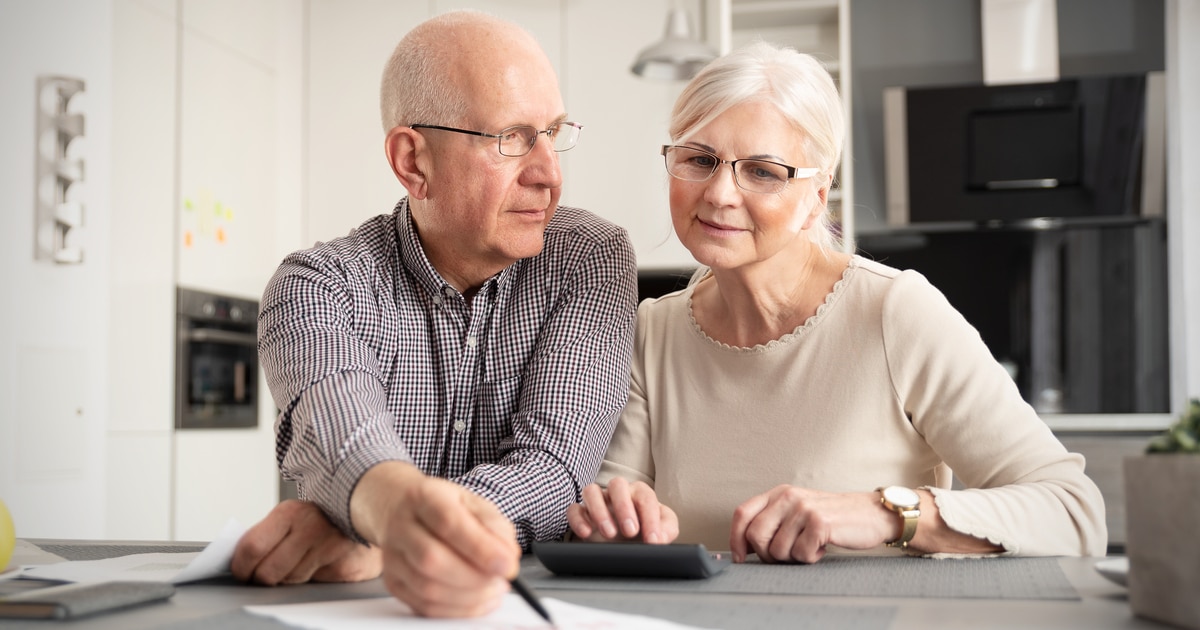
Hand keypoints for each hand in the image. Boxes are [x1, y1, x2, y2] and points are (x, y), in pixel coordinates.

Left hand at [231, 499, 381, 584]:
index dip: (241, 567)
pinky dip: (312, 578)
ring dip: (289, 578)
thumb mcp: (293, 516)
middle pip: (268, 572)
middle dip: (262, 578)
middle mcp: (311, 528)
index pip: (251, 548)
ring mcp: (330, 548)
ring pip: (290, 581)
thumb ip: (268, 535)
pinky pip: (314, 584)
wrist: (370, 512)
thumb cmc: (324, 518)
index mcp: (290, 513)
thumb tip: (239, 561)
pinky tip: (320, 563)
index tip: (241, 572)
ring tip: (300, 561)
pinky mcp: (344, 567)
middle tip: (265, 574)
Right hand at [352, 461, 520, 617]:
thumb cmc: (442, 507)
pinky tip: (476, 600)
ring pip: (427, 588)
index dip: (481, 549)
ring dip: (469, 597)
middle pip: (433, 559)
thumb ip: (495, 527)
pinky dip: (457, 610)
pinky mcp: (393, 582)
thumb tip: (508, 557)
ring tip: (493, 589)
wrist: (400, 509)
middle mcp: (401, 526)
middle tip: (502, 580)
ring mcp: (392, 556)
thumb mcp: (473, 503)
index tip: (508, 566)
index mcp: (424, 496)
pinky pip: (424, 606)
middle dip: (475, 578)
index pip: (449, 523)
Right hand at [566, 478, 678, 543]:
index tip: (653, 540)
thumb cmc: (643, 533)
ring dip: (599, 511)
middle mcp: (617, 493)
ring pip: (591, 491)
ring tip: (608, 533)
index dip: (650, 519)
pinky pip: (574, 509)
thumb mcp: (661, 532)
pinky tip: (586, 533)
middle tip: (630, 532)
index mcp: (639, 494)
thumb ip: (667, 529)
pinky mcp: (581, 514)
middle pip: (617, 484)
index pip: (645, 497)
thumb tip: (661, 536)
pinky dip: (578, 520)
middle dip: (624, 507)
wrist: (624, 545)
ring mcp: (597, 502)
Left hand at [730, 486, 893, 563]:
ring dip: (793, 557)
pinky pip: (800, 554)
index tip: (740, 557)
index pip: (742, 513)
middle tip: (788, 554)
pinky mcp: (819, 523)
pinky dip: (810, 558)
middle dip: (767, 555)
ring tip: (809, 546)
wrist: (870, 514)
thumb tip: (744, 548)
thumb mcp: (797, 511)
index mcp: (778, 493)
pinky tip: (821, 547)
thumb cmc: (832, 517)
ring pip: (777, 550)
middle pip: (755, 536)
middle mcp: (788, 497)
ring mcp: (803, 509)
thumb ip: (773, 521)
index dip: (735, 539)